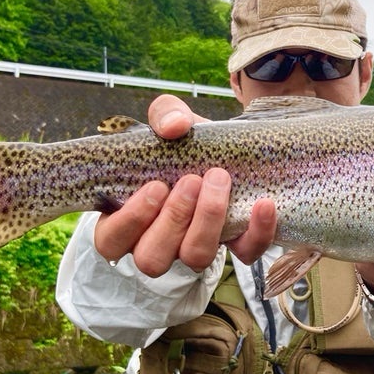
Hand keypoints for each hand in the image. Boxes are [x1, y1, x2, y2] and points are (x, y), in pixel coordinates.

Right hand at [93, 95, 276, 274]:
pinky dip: (257, 232)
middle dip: (173, 220)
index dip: (129, 222)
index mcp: (127, 219)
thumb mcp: (170, 121)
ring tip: (219, 179)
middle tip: (192, 180)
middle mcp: (158, 242)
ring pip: (195, 258)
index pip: (110, 242)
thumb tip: (174, 126)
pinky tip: (262, 204)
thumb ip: (164, 114)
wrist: (227, 147)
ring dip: (208, 221)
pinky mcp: (236, 245)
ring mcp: (196, 248)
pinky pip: (246, 253)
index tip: (155, 185)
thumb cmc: (184, 141)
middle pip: (152, 258)